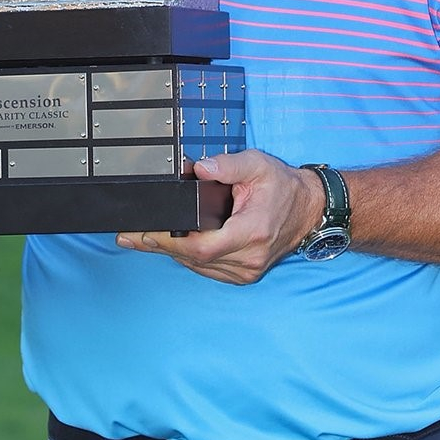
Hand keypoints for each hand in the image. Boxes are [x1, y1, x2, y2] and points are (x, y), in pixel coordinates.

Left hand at [116, 151, 322, 284]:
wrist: (309, 208)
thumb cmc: (283, 187)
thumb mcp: (257, 165)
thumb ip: (226, 165)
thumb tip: (199, 168)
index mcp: (251, 232)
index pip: (202, 247)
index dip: (169, 243)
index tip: (144, 234)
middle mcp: (249, 258)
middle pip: (194, 259)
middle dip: (160, 246)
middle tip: (130, 236)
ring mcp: (247, 270)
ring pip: (198, 267)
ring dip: (171, 253)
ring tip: (143, 239)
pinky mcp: (244, 275)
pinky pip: (208, 270)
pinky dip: (188, 258)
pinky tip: (172, 246)